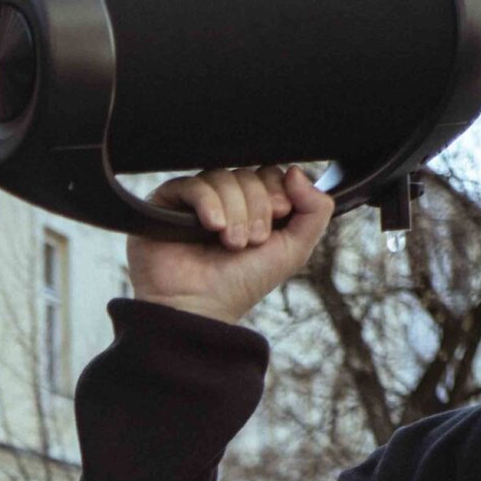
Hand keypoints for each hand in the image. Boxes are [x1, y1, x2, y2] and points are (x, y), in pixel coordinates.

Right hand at [128, 164, 335, 327]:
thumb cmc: (241, 286)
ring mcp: (192, 202)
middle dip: (257, 206)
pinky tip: (212, 227)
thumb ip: (315, 210)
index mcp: (250, 207)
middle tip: (252, 241)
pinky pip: (191, 184)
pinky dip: (208, 203)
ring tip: (231, 244)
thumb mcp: (294, 250)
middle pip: (247, 173)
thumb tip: (296, 171)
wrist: (199, 309)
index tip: (279, 215)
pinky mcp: (164, 205)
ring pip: (222, 177)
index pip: (268, 173)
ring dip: (235, 212)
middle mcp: (222, 201)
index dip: (277, 190)